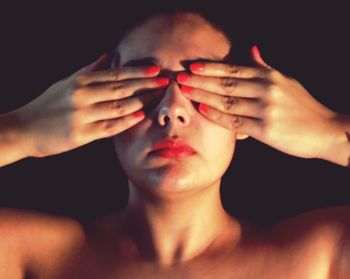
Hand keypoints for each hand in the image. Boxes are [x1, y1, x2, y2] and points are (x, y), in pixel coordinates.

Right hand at [15, 54, 168, 157]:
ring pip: (118, 107)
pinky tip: (140, 116)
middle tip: (166, 82)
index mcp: (80, 81)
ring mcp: (81, 115)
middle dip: (146, 84)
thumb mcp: (67, 82)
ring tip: (159, 98)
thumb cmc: (49, 104)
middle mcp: (81, 95)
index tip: (156, 69)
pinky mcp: (79, 135)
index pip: (116, 74)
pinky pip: (108, 128)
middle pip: (121, 88)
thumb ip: (90, 69)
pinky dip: (125, 122)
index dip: (138, 71)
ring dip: (141, 101)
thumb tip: (110, 55)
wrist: (24, 128)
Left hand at [177, 46, 339, 159]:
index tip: (192, 67)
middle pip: (226, 83)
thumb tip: (251, 49)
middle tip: (180, 78)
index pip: (233, 70)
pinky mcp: (266, 129)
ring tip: (185, 92)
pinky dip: (217, 116)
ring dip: (203, 96)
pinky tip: (203, 110)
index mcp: (269, 76)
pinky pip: (235, 122)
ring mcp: (266, 109)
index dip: (210, 68)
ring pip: (227, 101)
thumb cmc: (302, 107)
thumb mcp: (286, 81)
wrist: (324, 130)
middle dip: (200, 80)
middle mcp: (267, 89)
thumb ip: (265, 67)